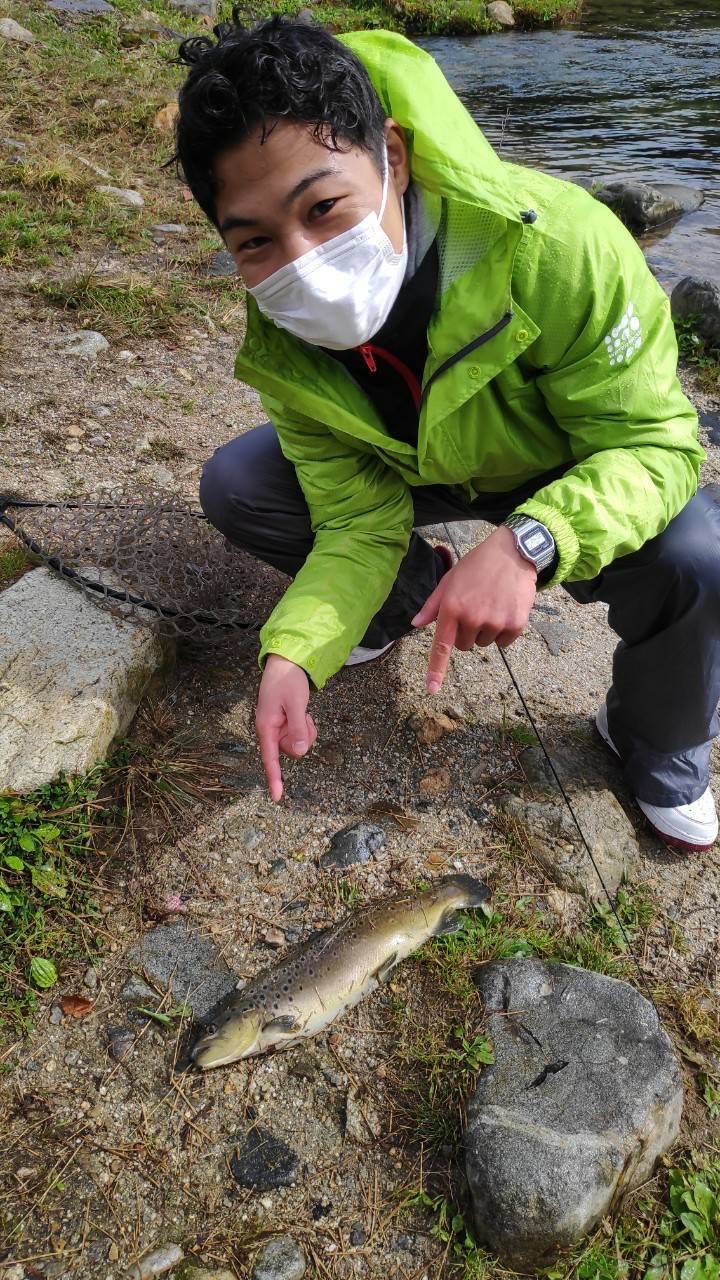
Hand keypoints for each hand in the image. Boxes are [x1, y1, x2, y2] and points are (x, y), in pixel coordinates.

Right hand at [255, 655, 316, 801]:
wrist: (287, 662)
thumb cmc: (288, 680)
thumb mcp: (295, 703)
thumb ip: (298, 728)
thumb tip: (301, 752)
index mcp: (266, 726)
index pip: (270, 759)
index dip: (274, 778)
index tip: (277, 797)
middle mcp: (270, 730)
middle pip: (290, 751)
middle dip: (302, 737)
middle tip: (305, 717)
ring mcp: (278, 727)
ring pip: (297, 743)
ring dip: (305, 730)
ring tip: (303, 711)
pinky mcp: (286, 723)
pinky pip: (300, 734)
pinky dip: (305, 726)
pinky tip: (303, 711)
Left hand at [411, 526, 536, 693]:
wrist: (513, 553)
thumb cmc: (476, 566)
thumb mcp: (449, 580)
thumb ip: (432, 605)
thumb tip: (415, 624)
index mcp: (452, 608)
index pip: (442, 646)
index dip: (436, 670)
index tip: (432, 689)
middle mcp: (472, 618)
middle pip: (463, 646)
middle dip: (466, 632)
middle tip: (475, 608)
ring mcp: (495, 622)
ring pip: (484, 644)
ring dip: (486, 631)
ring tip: (491, 605)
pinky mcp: (515, 624)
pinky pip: (504, 642)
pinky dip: (504, 631)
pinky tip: (505, 609)